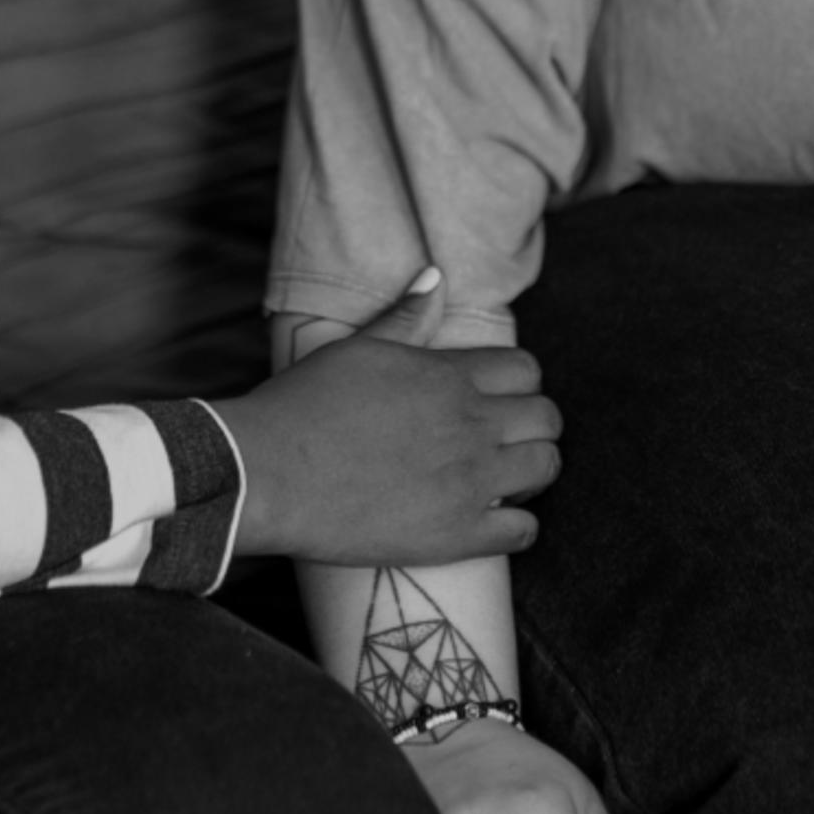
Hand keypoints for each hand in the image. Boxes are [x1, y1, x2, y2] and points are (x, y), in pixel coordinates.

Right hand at [217, 286, 559, 564]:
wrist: (266, 475)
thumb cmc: (301, 407)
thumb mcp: (355, 350)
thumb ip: (405, 320)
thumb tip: (436, 279)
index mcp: (447, 377)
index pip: (526, 370)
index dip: (518, 384)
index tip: (497, 399)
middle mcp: (469, 425)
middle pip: (547, 417)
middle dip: (533, 425)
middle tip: (503, 439)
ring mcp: (468, 481)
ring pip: (546, 468)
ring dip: (531, 470)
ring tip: (502, 478)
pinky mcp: (457, 534)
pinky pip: (524, 532)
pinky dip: (517, 526)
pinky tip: (490, 520)